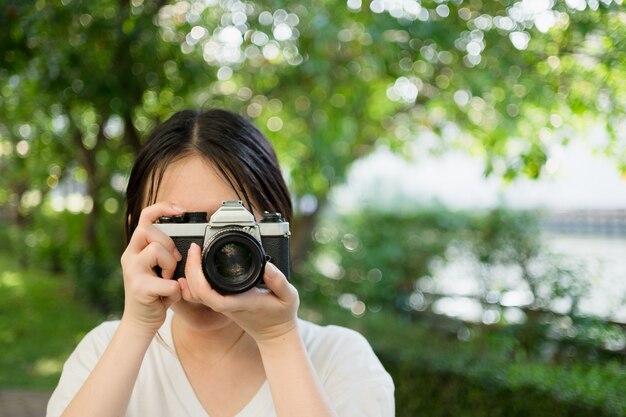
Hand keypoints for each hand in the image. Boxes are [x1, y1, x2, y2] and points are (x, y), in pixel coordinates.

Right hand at [119, 202, 184, 335]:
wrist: (141, 322)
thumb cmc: (154, 293)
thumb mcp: (158, 268)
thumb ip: (165, 252)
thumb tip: (188, 241)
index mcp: (136, 249)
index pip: (145, 217)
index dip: (163, 208)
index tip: (181, 210)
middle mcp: (130, 256)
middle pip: (151, 231)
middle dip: (168, 245)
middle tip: (173, 262)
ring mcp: (133, 271)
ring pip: (157, 250)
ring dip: (171, 266)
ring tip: (169, 279)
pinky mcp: (140, 288)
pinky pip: (169, 282)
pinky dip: (176, 290)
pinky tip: (170, 296)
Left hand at [178, 243, 299, 343]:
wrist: (275, 333)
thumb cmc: (282, 315)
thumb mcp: (289, 296)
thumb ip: (279, 281)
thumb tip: (268, 266)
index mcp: (238, 302)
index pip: (207, 292)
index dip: (196, 273)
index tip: (198, 251)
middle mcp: (226, 304)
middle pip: (195, 290)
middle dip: (190, 268)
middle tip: (194, 248)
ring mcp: (222, 305)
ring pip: (195, 293)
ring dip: (191, 273)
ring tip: (195, 254)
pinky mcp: (222, 303)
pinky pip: (201, 293)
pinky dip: (195, 280)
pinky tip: (197, 268)